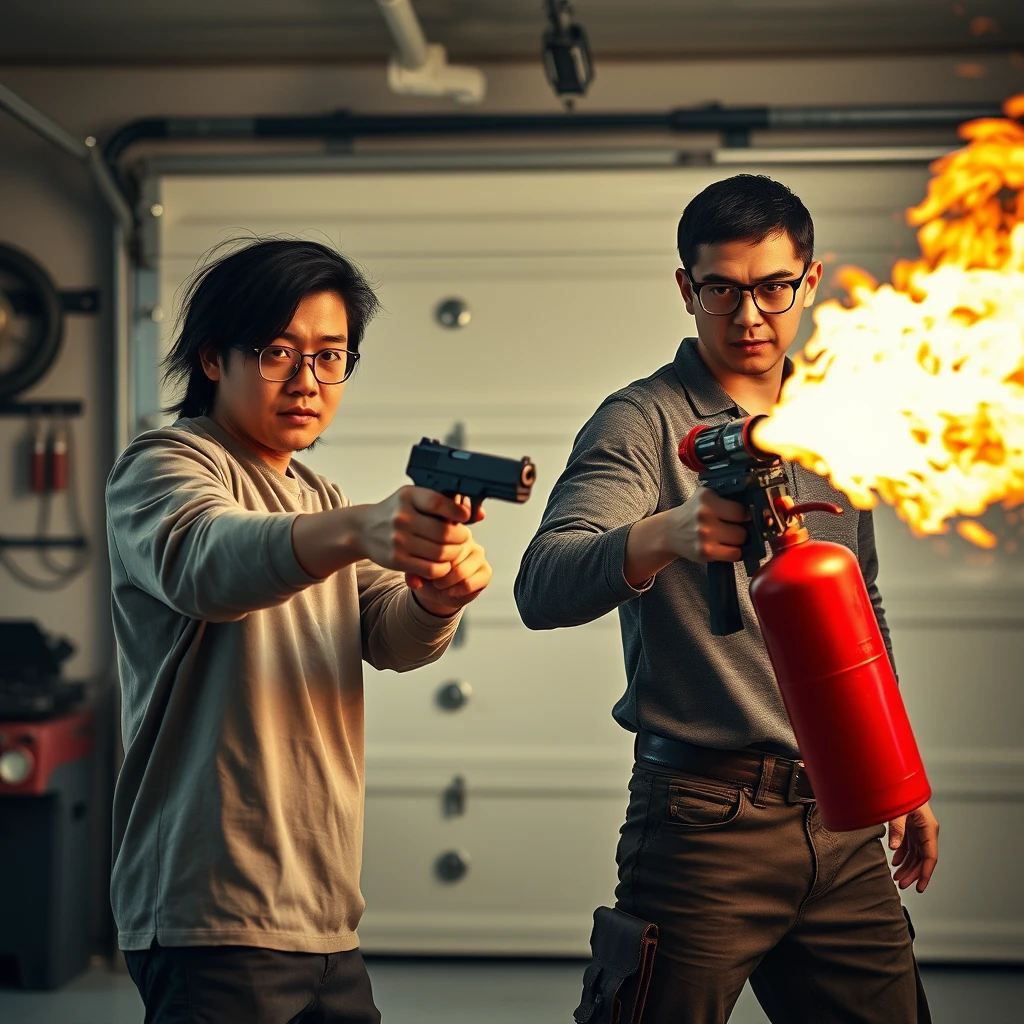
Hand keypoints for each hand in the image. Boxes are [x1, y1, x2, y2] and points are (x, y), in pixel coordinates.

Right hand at [356, 486, 473, 579]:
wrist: (363, 529)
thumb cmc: (396, 512)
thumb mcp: (414, 498)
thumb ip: (444, 502)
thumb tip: (479, 514)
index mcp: (408, 496)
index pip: (438, 502)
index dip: (457, 511)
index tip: (464, 516)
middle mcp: (401, 518)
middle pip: (445, 533)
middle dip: (461, 537)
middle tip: (463, 538)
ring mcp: (398, 540)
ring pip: (441, 553)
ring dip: (454, 553)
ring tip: (454, 550)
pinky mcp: (397, 560)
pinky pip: (431, 569)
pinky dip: (443, 568)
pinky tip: (442, 562)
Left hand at [406, 498, 490, 615]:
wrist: (435, 588)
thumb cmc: (423, 569)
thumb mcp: (412, 566)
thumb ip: (411, 570)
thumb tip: (414, 582)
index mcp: (448, 528)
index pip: (440, 539)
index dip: (429, 557)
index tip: (423, 563)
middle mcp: (466, 537)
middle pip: (451, 556)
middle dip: (438, 572)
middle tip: (431, 577)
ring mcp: (478, 553)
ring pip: (461, 571)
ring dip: (446, 584)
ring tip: (439, 585)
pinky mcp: (486, 571)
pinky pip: (469, 583)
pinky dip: (455, 591)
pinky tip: (449, 591)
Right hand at [668, 487, 749, 562]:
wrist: (670, 532)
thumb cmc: (693, 514)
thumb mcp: (705, 497)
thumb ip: (727, 498)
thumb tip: (758, 508)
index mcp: (706, 497)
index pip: (741, 508)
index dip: (745, 513)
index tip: (742, 516)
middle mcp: (704, 514)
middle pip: (742, 525)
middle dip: (742, 527)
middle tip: (733, 527)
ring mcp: (704, 534)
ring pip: (740, 540)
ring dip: (737, 540)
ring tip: (727, 537)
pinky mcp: (705, 552)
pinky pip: (734, 554)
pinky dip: (733, 552)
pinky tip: (723, 547)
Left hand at [888, 801, 939, 892]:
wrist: (900, 780)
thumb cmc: (903, 793)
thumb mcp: (899, 811)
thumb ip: (897, 828)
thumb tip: (895, 848)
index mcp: (929, 829)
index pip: (930, 857)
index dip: (925, 873)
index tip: (920, 887)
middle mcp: (927, 832)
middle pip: (922, 859)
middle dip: (913, 873)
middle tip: (901, 884)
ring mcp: (919, 830)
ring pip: (916, 854)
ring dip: (907, 866)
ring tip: (896, 877)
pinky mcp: (912, 828)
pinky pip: (910, 846)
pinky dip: (903, 855)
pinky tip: (895, 862)